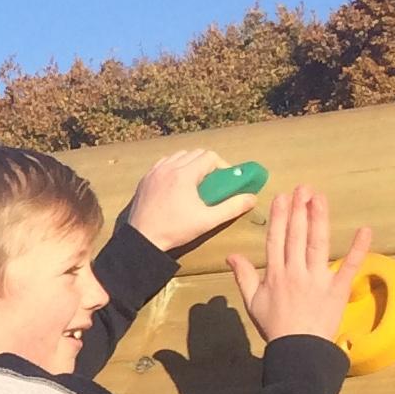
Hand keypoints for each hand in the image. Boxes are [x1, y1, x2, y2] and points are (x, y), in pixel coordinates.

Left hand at [121, 149, 257, 257]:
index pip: (209, 156)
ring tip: (196, 183)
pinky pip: (164, 163)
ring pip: (179, 156)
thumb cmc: (175, 230)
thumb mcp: (207, 221)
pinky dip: (174, 167)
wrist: (142, 240)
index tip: (225, 180)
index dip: (222, 166)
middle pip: (195, 153)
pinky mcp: (145, 179)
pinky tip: (178, 183)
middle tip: (213, 182)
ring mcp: (154, 172)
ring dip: (191, 163)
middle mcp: (168, 167)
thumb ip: (231, 207)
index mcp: (184, 174)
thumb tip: (252, 198)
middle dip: (207, 164)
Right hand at [228, 189, 372, 345]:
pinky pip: (349, 266)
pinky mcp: (337, 288)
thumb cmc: (274, 326)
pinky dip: (358, 249)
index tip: (281, 197)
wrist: (297, 351)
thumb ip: (243, 276)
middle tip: (303, 188)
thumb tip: (231, 255)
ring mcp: (317, 279)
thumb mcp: (252, 302)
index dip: (278, 217)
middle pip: (296, 236)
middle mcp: (295, 272)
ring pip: (316, 244)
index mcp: (275, 274)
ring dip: (319, 219)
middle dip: (299, 210)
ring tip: (319, 197)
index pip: (276, 240)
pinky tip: (365, 230)